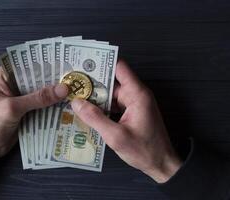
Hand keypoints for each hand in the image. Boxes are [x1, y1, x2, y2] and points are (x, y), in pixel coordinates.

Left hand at [0, 67, 67, 157]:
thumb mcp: (13, 108)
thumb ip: (38, 98)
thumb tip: (64, 89)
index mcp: (4, 76)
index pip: (27, 65)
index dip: (46, 64)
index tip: (66, 64)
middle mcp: (14, 84)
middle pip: (37, 79)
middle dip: (54, 80)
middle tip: (76, 78)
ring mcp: (21, 98)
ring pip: (42, 93)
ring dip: (56, 94)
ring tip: (77, 90)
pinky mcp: (27, 111)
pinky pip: (43, 106)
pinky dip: (53, 106)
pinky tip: (68, 105)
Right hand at [71, 60, 181, 182]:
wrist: (162, 164)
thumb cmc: (144, 151)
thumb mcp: (116, 136)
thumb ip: (95, 118)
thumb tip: (76, 103)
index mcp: (137, 94)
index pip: (119, 68)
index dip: (102, 63)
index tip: (82, 63)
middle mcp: (135, 95)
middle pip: (111, 81)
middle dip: (92, 82)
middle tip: (71, 84)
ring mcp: (133, 104)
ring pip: (110, 94)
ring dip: (94, 96)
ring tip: (74, 96)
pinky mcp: (130, 112)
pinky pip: (113, 104)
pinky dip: (101, 107)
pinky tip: (86, 110)